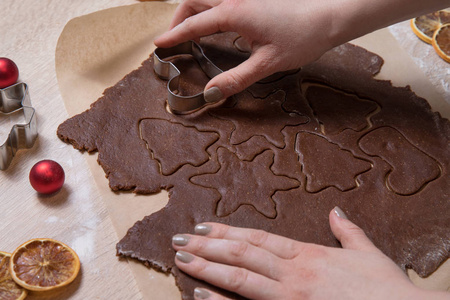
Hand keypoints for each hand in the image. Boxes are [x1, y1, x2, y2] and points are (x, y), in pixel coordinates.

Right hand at [154, 0, 335, 101]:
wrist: (328, 17)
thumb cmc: (302, 37)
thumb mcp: (267, 64)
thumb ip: (236, 78)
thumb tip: (212, 93)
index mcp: (234, 13)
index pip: (194, 24)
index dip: (175, 36)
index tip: (159, 44)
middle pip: (194, 1)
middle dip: (180, 18)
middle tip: (175, 38)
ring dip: (194, 9)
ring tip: (191, 30)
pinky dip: (210, 8)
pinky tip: (216, 24)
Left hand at [172, 207, 448, 299]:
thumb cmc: (386, 288)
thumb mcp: (368, 253)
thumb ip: (348, 231)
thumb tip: (336, 211)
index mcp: (309, 254)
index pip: (259, 238)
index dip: (228, 231)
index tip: (204, 225)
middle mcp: (295, 272)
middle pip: (243, 253)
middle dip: (208, 245)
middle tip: (179, 239)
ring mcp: (291, 296)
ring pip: (241, 277)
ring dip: (208, 267)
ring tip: (182, 259)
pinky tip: (201, 294)